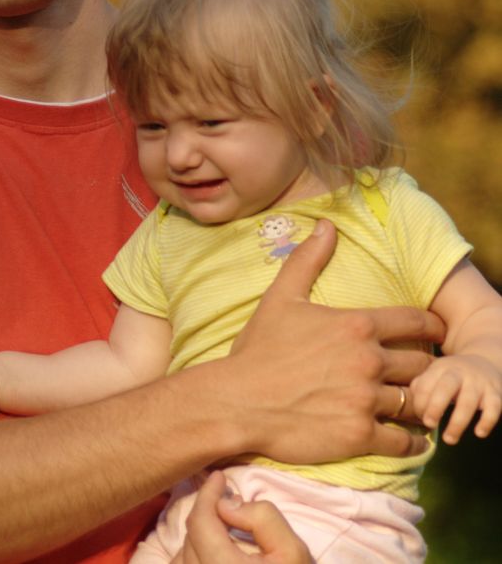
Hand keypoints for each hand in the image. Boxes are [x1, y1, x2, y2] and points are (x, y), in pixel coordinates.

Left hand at [172, 471, 310, 563]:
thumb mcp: (293, 552)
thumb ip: (262, 519)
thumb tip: (226, 504)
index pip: (200, 521)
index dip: (208, 494)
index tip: (220, 478)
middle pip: (191, 537)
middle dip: (208, 516)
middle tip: (229, 504)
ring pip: (184, 555)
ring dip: (200, 538)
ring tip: (225, 531)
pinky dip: (195, 558)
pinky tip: (217, 555)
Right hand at [225, 219, 444, 462]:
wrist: (236, 401)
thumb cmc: (257, 351)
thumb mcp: (280, 299)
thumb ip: (307, 261)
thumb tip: (327, 226)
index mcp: (356, 326)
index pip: (417, 322)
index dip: (431, 328)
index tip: (433, 334)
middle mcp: (368, 361)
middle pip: (423, 365)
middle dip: (421, 369)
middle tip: (414, 374)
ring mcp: (366, 400)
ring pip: (416, 403)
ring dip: (416, 406)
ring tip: (410, 407)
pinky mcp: (361, 434)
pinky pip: (405, 442)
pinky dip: (410, 443)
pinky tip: (404, 439)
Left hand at [408, 353, 501, 443]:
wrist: (487, 361)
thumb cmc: (453, 375)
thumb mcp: (435, 373)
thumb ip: (422, 386)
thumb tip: (415, 407)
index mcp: (440, 368)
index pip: (425, 385)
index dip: (419, 403)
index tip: (421, 419)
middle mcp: (459, 373)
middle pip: (446, 388)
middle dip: (435, 407)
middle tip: (429, 424)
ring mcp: (479, 383)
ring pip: (469, 401)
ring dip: (458, 422)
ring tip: (449, 439)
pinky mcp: (496, 393)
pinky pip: (494, 408)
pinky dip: (487, 421)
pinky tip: (479, 433)